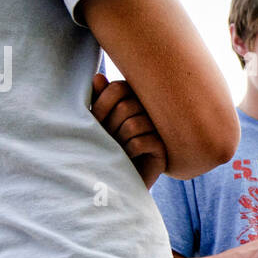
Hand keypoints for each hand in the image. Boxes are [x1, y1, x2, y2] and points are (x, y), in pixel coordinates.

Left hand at [91, 73, 166, 188]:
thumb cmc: (105, 147)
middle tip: (108, 140)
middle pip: (125, 107)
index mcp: (133, 98)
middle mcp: (149, 111)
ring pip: (133, 124)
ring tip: (119, 149)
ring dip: (119, 141)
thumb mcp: (96, 122)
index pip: (118, 88)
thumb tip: (98, 78)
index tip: (94, 121)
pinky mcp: (162, 148)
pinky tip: (129, 158)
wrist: (116, 179)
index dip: (101, 104)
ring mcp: (157, 128)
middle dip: (109, 126)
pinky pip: (140, 142)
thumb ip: (98, 100)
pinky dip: (128, 151)